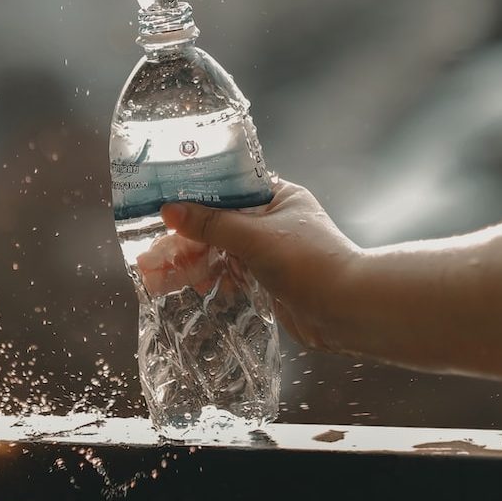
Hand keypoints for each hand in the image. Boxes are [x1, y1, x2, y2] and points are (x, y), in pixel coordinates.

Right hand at [161, 179, 360, 349]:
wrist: (349, 312)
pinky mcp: (270, 281)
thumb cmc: (309, 262)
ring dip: (193, 262)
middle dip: (187, 237)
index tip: (164, 203)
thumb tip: (169, 210)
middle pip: (221, 223)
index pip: (230, 188)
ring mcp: (273, 253)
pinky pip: (232, 275)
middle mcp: (276, 221)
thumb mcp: (255, 237)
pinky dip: (210, 280)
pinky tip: (185, 287)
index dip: (196, 196)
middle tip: (152, 250)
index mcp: (279, 196)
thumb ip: (211, 224)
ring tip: (156, 274)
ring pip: (223, 252)